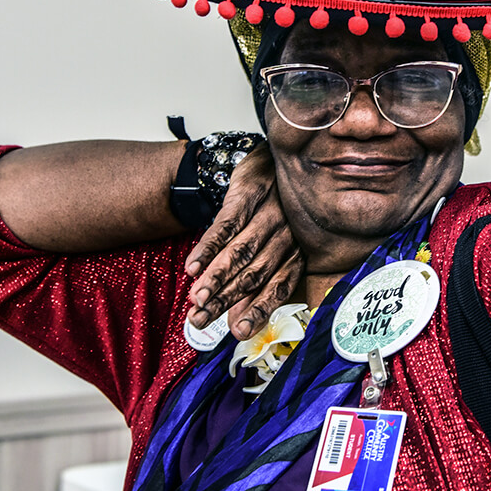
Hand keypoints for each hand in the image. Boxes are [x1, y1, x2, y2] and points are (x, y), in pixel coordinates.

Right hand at [184, 143, 303, 339]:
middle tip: (203, 319)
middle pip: (255, 272)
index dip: (258, 309)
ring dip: (217, 277)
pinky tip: (194, 266)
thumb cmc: (274, 211)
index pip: (278, 286)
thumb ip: (257, 284)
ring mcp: (268, 213)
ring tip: (197, 299)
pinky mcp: (247, 194)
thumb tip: (237, 326)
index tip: (239, 332)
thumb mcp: (276, 243)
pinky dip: (208, 247)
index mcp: (297, 251)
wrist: (270, 158)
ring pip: (240, 251)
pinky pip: (226, 225)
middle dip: (227, 299)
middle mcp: (287, 234)